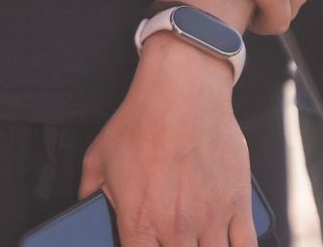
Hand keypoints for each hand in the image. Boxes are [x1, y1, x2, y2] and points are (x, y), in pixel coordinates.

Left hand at [76, 34, 253, 243]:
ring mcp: (210, 218)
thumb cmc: (140, 121)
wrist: (181, 91)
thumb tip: (85, 209)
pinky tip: (227, 245)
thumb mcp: (98, 157)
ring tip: (196, 241)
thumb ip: (89, 192)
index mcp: (138, 220)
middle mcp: (175, 226)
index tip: (147, 245)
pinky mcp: (237, 204)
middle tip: (172, 240)